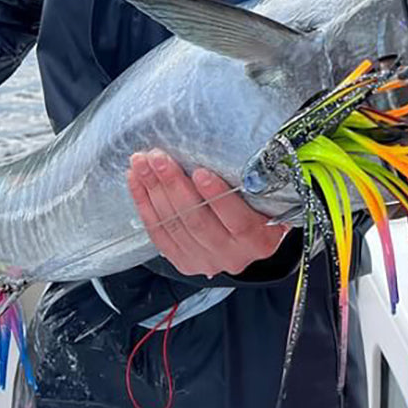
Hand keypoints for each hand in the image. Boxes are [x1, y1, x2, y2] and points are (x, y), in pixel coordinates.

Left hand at [127, 150, 285, 277]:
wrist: (252, 241)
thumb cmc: (262, 209)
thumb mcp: (269, 198)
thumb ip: (256, 182)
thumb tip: (238, 146)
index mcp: (259, 239)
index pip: (238, 220)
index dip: (217, 197)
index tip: (200, 172)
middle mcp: (232, 255)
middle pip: (197, 220)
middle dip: (174, 185)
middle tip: (159, 158)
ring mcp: (206, 261)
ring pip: (174, 225)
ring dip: (153, 191)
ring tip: (142, 163)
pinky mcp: (184, 262)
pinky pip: (158, 233)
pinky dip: (144, 205)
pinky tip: (137, 182)